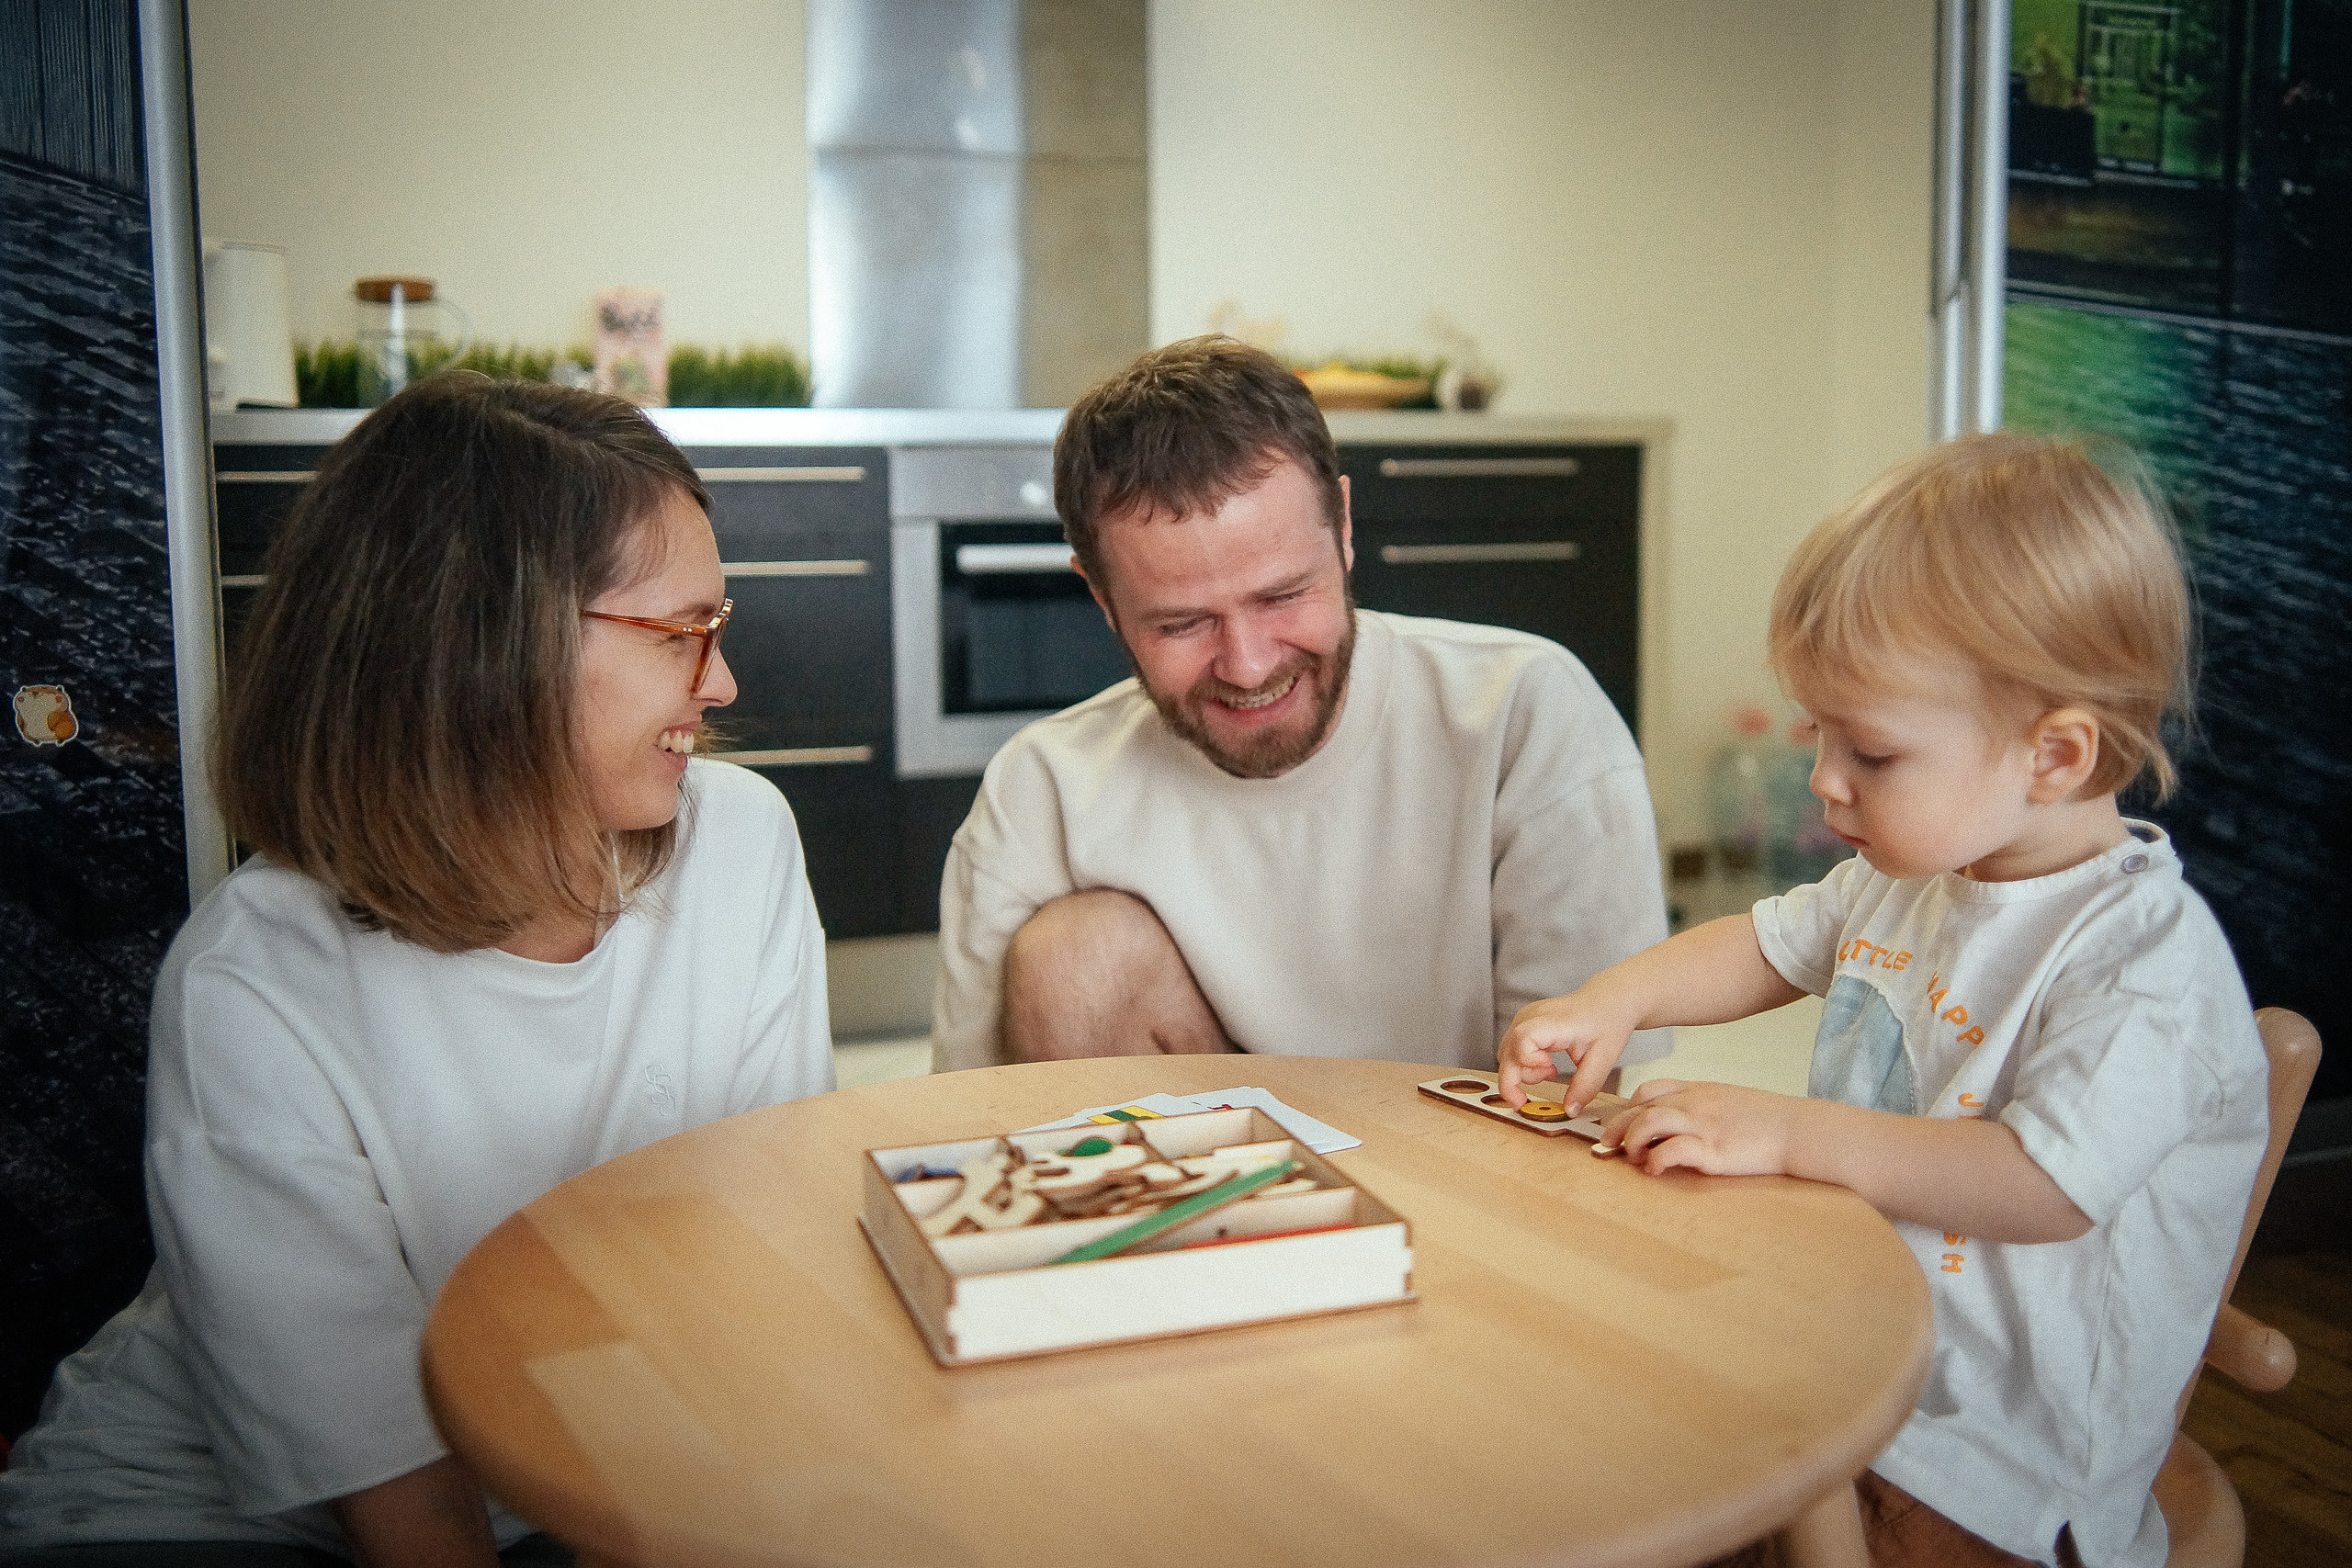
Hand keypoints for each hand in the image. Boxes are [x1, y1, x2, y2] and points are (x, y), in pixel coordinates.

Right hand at [1496, 990, 1636, 1110]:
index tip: (1550, 1071)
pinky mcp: (1524, 1023)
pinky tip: (1546, 1064)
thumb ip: (1586, 1086)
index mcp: (1555, 1021)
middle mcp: (1532, 1016)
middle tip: (1525, 1101)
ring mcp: (1525, 1018)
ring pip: (1506, 1053)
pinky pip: (1512, 1049)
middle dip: (1513, 1081)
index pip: (1523, 1039)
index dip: (1527, 1061)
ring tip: (1551, 1072)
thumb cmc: (1607, 1021)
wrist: (1609, 1000)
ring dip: (1521, 1073)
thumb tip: (1569, 1111)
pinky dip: (1524, 1065)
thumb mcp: (1605, 1058)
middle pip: (1507, 1051)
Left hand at [1595, 1079, 1798, 1176]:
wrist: (1799, 1129)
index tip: (1623, 1123)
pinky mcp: (1713, 1151)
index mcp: (1698, 1090)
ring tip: (1634, 1159)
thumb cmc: (1768, 1120)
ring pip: (1648, 1122)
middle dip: (1618, 1128)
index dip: (1629, 1106)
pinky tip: (1655, 1171)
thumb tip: (1680, 1124)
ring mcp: (1702, 1126)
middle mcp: (1694, 1104)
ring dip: (1632, 1142)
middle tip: (1608, 1146)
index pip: (1649, 1089)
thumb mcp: (1730, 1100)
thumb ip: (1702, 1107)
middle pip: (1640, 1108)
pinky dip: (1656, 1161)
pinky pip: (1672, 1151)